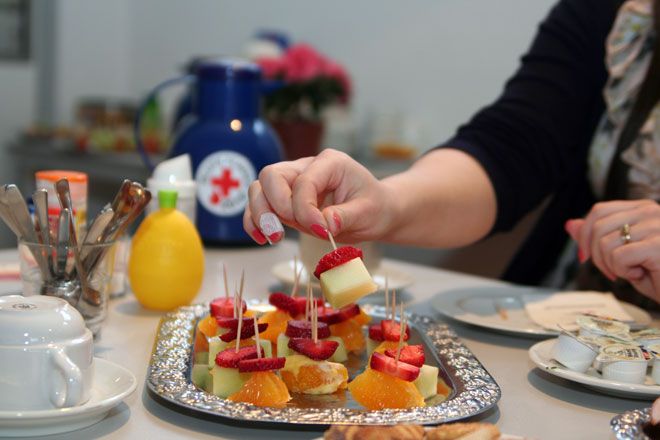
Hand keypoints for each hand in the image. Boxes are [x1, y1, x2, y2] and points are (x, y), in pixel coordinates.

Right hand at [243, 149, 395, 243]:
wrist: (376, 212)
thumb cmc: (374, 207)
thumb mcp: (368, 212)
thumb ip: (345, 216)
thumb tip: (325, 224)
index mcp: (329, 162)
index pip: (304, 181)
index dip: (305, 209)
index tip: (321, 231)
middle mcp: (306, 167)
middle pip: (271, 176)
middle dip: (273, 205)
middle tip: (283, 232)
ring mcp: (293, 183)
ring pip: (259, 189)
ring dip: (260, 214)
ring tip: (273, 237)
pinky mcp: (286, 201)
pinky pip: (261, 206)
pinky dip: (255, 222)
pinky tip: (262, 238)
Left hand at [565, 199, 659, 301]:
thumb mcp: (622, 254)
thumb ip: (597, 237)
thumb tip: (570, 224)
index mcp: (642, 208)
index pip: (598, 211)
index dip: (584, 235)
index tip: (585, 257)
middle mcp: (650, 211)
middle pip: (597, 227)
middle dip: (595, 256)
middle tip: (613, 272)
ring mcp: (657, 225)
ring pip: (605, 243)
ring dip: (611, 266)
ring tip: (632, 272)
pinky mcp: (658, 244)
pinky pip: (618, 257)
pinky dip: (623, 271)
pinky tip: (641, 274)